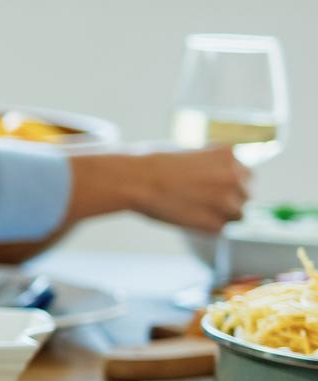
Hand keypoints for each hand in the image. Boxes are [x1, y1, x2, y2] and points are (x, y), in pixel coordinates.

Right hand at [127, 146, 250, 232]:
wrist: (136, 180)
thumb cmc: (152, 164)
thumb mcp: (189, 151)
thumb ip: (210, 164)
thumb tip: (215, 178)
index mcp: (228, 155)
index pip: (243, 174)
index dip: (227, 182)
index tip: (211, 187)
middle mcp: (235, 176)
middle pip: (245, 194)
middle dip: (228, 198)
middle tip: (201, 200)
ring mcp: (228, 201)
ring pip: (237, 214)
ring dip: (220, 214)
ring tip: (193, 210)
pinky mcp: (215, 224)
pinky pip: (219, 229)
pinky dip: (205, 227)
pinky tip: (186, 218)